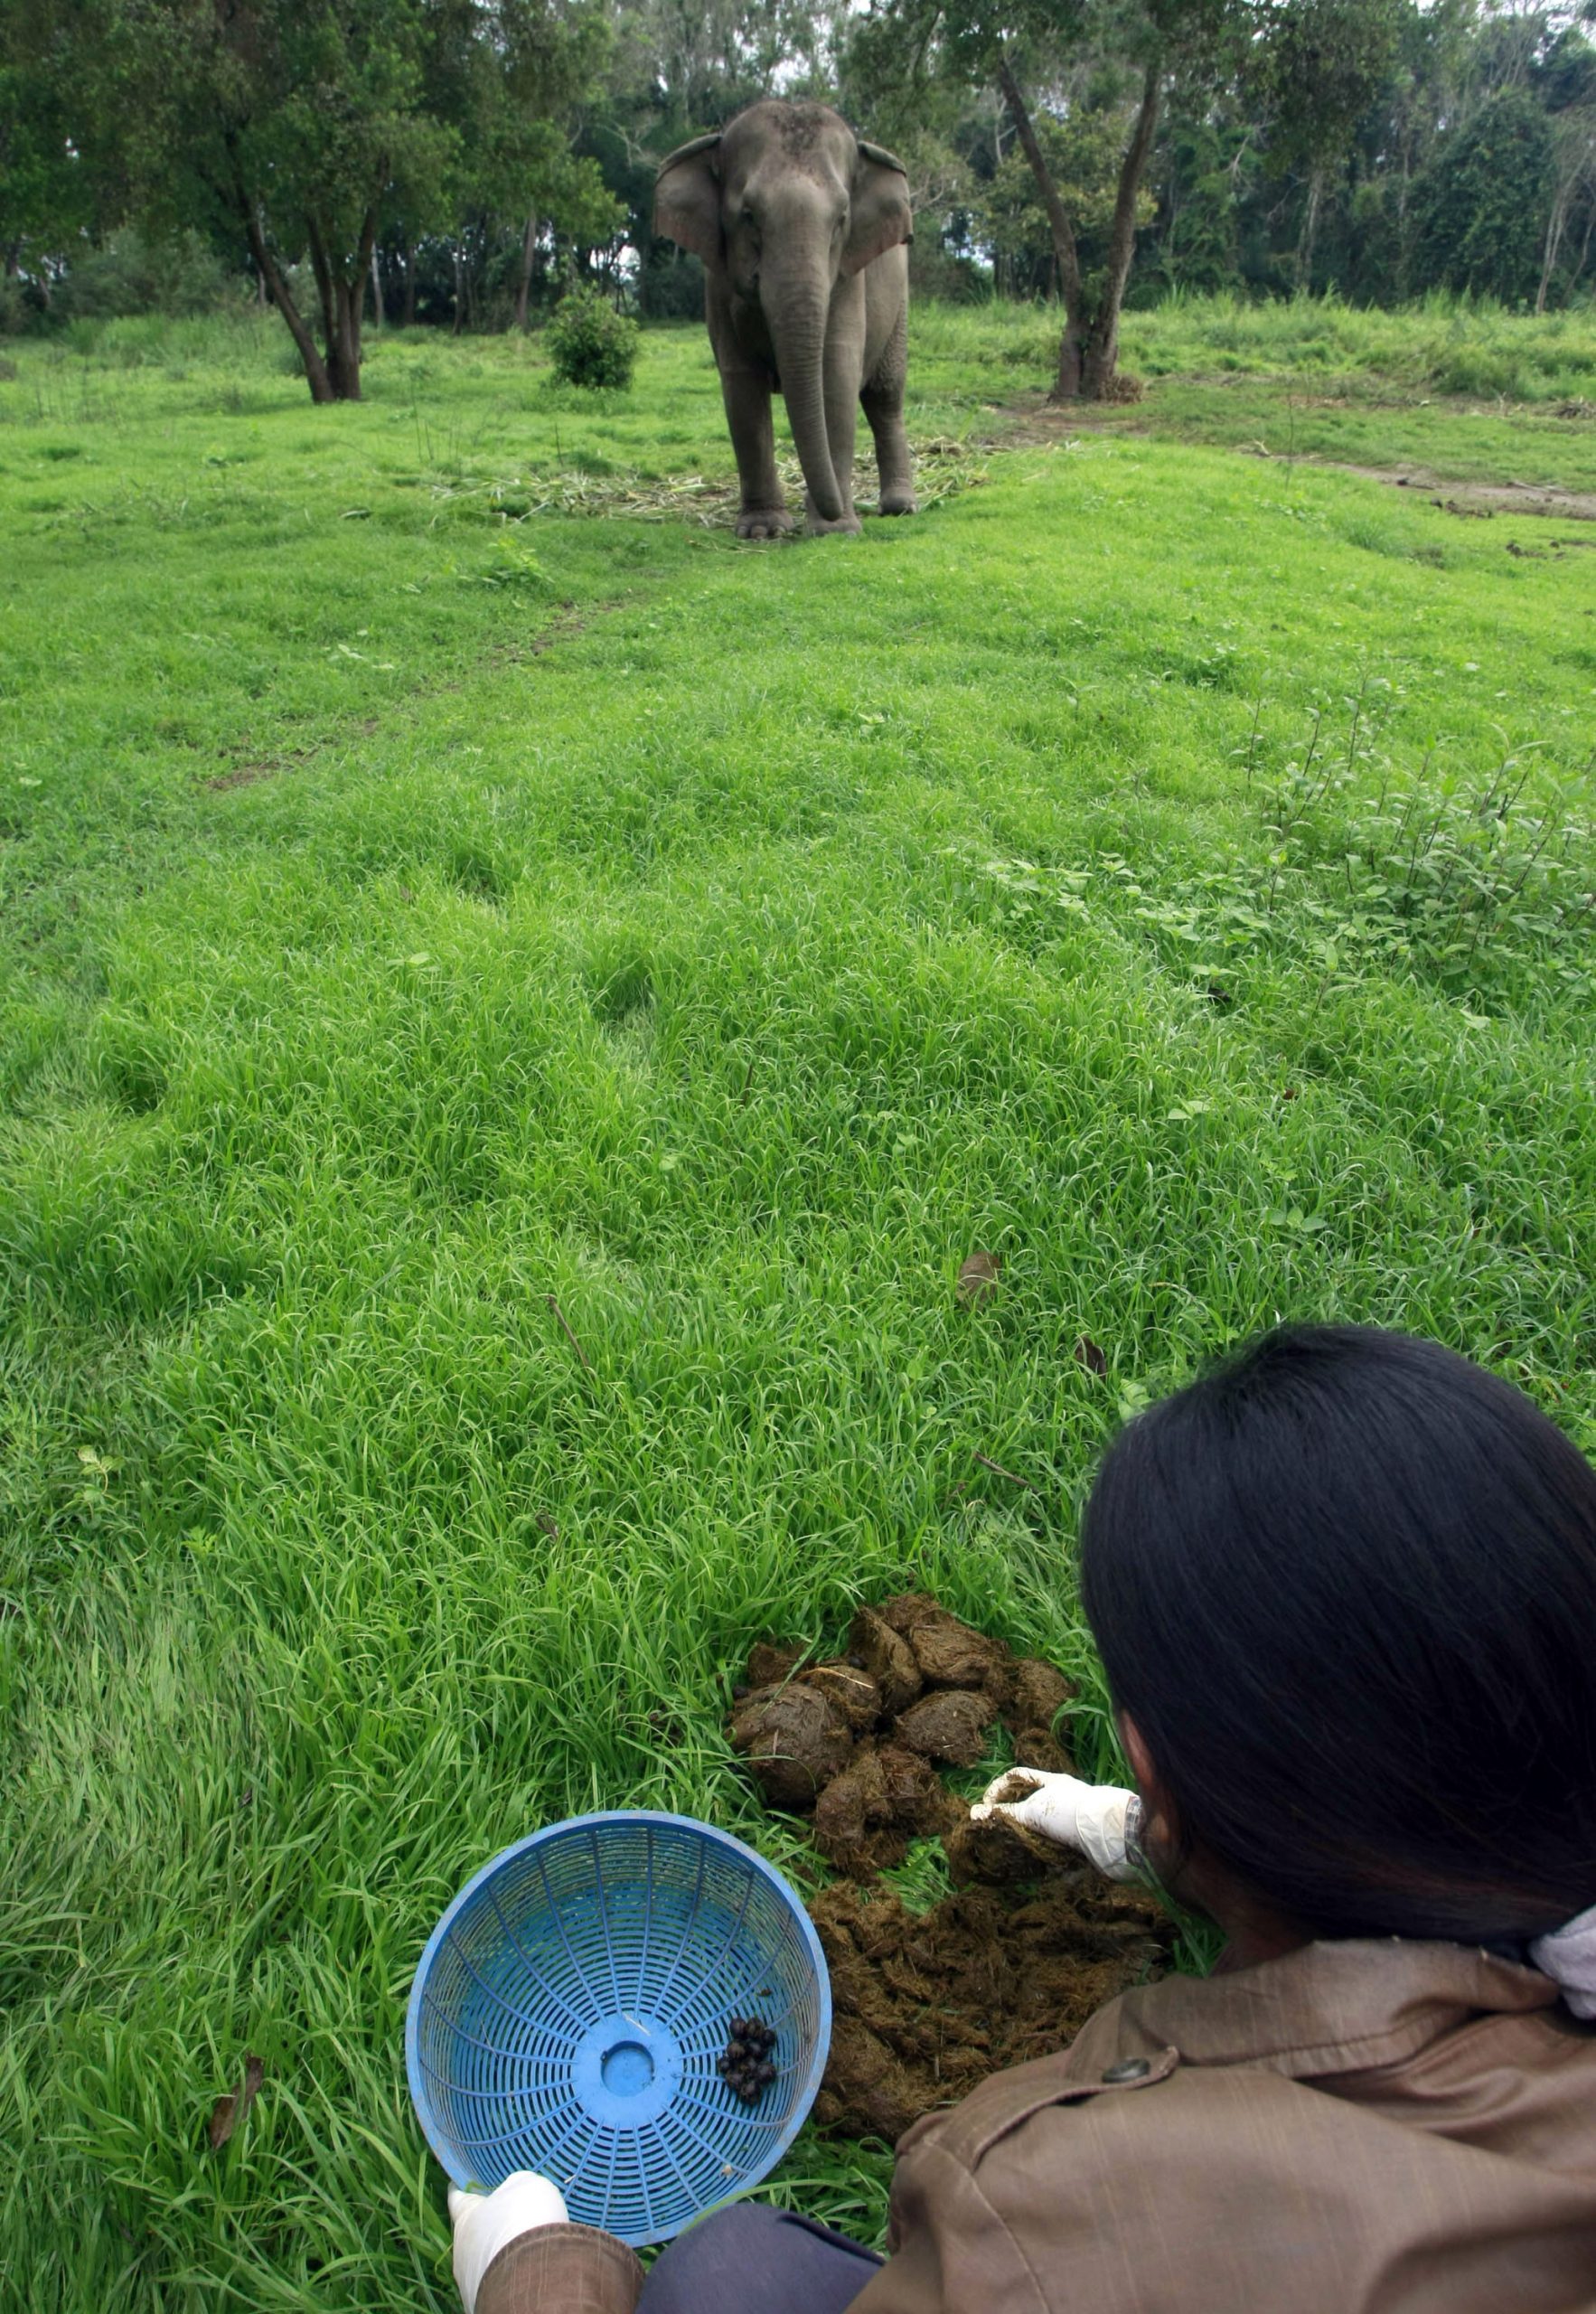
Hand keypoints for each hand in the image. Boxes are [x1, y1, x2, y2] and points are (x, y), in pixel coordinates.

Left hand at [449, 2172, 569, 2312]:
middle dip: (486, 2229)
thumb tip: (515, 2191)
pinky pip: (495, 2283)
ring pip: (482, 2262)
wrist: (531, 2274)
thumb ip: (515, 2187)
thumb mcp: (526, 2186)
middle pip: (471, 2234)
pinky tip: (524, 2272)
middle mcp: (461, 2249)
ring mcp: (468, 2280)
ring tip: (521, 2251)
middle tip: (508, 2222)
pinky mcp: (481, 2303)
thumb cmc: (524, 2220)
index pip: (456, 2200)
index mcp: (465, 2217)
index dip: (460, 2192)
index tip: (457, 2185)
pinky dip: (507, 2277)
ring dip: (497, 2256)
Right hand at [970, 1767, 1141, 1880]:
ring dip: (1029, 1839)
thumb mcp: (1032, 1811)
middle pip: (1030, 1804)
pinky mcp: (1080, 1841)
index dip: (998, 1788)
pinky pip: (1057, 1847)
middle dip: (1013, 1818)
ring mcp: (1072, 1819)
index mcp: (1052, 1783)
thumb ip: (1004, 1814)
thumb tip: (975, 1813)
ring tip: (1014, 1850)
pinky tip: (1036, 1863)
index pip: (1017, 1777)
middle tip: (998, 1831)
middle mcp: (1062, 1798)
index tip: (986, 1806)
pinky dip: (1045, 1854)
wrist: (1108, 1835)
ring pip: (1043, 1828)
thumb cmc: (1068, 1813)